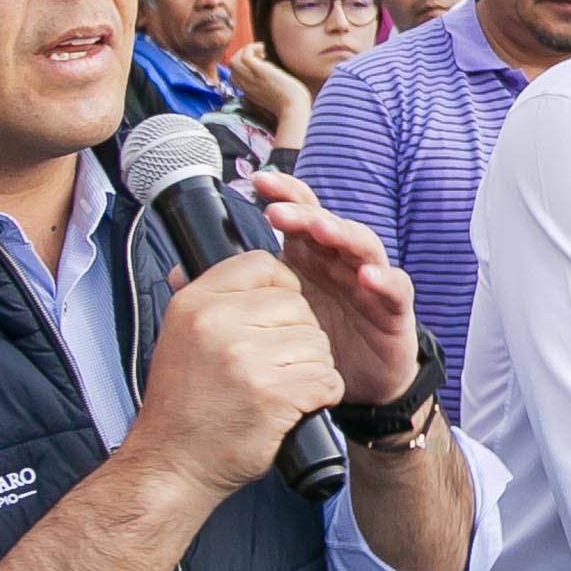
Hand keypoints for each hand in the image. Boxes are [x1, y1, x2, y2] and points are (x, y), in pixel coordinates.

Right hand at [131, 251, 346, 496]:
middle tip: (277, 366)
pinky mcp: (272, 393)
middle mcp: (218, 322)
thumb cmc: (185, 405)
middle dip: (300, 336)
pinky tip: (297, 406)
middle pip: (297, 305)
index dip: (282, 290)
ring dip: (312, 367)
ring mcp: (245, 357)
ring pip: (317, 342)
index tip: (275, 318)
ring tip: (283, 388)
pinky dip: (322, 394)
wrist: (173, 464)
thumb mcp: (183, 336)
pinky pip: (327, 379)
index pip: (262, 265)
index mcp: (195, 302)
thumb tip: (258, 267)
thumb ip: (218, 301)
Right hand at [229, 42, 310, 146]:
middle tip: (261, 56)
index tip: (260, 63)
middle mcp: (246, 86)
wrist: (294, 109)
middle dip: (242, 55)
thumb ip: (268, 88)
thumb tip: (274, 75)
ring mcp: (251, 79)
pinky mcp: (260, 72)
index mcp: (249, 92)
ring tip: (262, 52)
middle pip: (231, 66)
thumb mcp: (274, 96)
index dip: (243, 65)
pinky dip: (252, 47)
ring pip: (233, 60)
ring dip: (246, 50)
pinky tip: (264, 49)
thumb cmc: (291, 104)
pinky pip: (245, 55)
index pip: (233, 76)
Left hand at [243, 173, 419, 402]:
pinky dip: (384, 279)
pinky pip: (396, 287)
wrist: (354, 389)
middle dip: (305, 212)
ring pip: (362, 245)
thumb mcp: (268, 317)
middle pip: (327, 223)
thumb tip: (174, 274)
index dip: (283, 193)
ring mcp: (369, 282)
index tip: (256, 182)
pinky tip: (368, 277)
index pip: (298, 214)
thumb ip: (228, 291)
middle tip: (280, 211)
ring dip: (343, 234)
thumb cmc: (312, 346)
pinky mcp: (393, 309)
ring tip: (321, 232)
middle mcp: (340, 261)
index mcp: (309, 258)